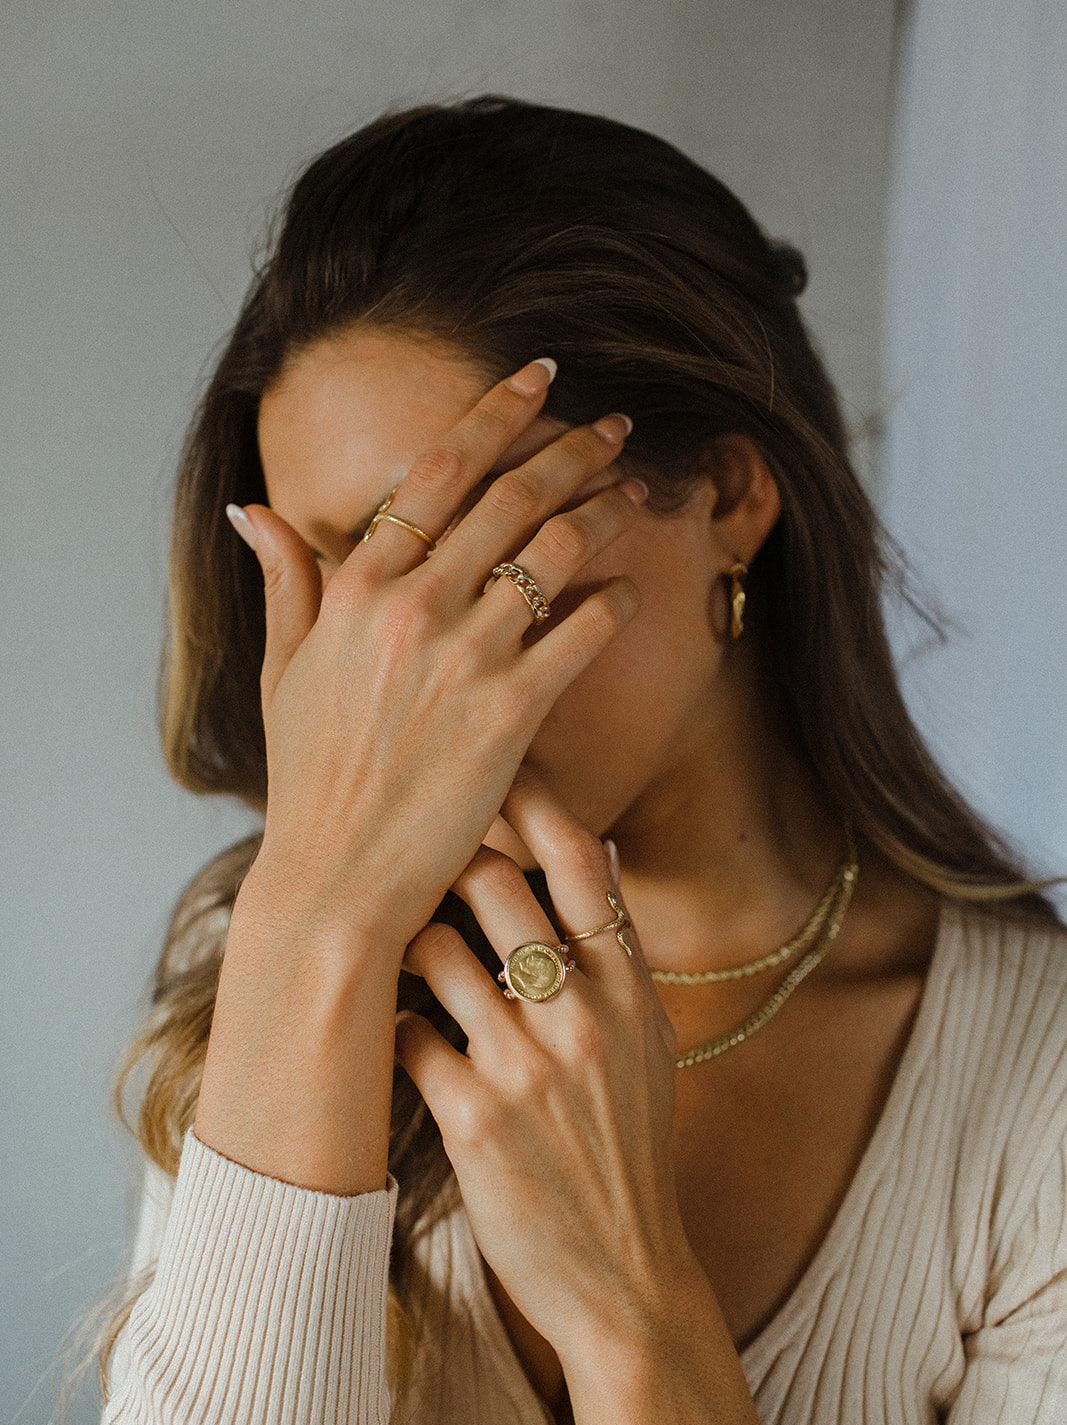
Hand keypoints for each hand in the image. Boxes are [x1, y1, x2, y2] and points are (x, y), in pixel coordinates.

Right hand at [231, 360, 647, 955]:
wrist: (337, 878)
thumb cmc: (310, 781)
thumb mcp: (286, 673)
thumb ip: (286, 583)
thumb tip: (255, 512)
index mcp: (354, 586)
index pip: (436, 471)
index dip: (496, 414)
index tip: (539, 377)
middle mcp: (410, 605)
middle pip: (510, 496)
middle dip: (572, 448)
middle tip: (615, 424)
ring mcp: (462, 656)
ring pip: (555, 551)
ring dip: (605, 510)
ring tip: (634, 493)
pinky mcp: (509, 712)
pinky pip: (581, 633)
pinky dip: (612, 604)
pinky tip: (630, 593)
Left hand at [394, 764, 696, 1366]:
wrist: (624, 1275)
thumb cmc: (626, 1153)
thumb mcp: (649, 1048)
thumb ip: (618, 957)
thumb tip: (590, 852)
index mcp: (633, 991)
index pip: (578, 860)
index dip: (527, 801)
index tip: (483, 775)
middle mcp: (584, 1015)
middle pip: (492, 885)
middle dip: (441, 864)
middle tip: (409, 867)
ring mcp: (529, 1066)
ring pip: (434, 951)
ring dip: (403, 946)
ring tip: (393, 955)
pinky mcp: (474, 1119)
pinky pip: (405, 1034)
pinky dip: (389, 1025)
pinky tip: (390, 1036)